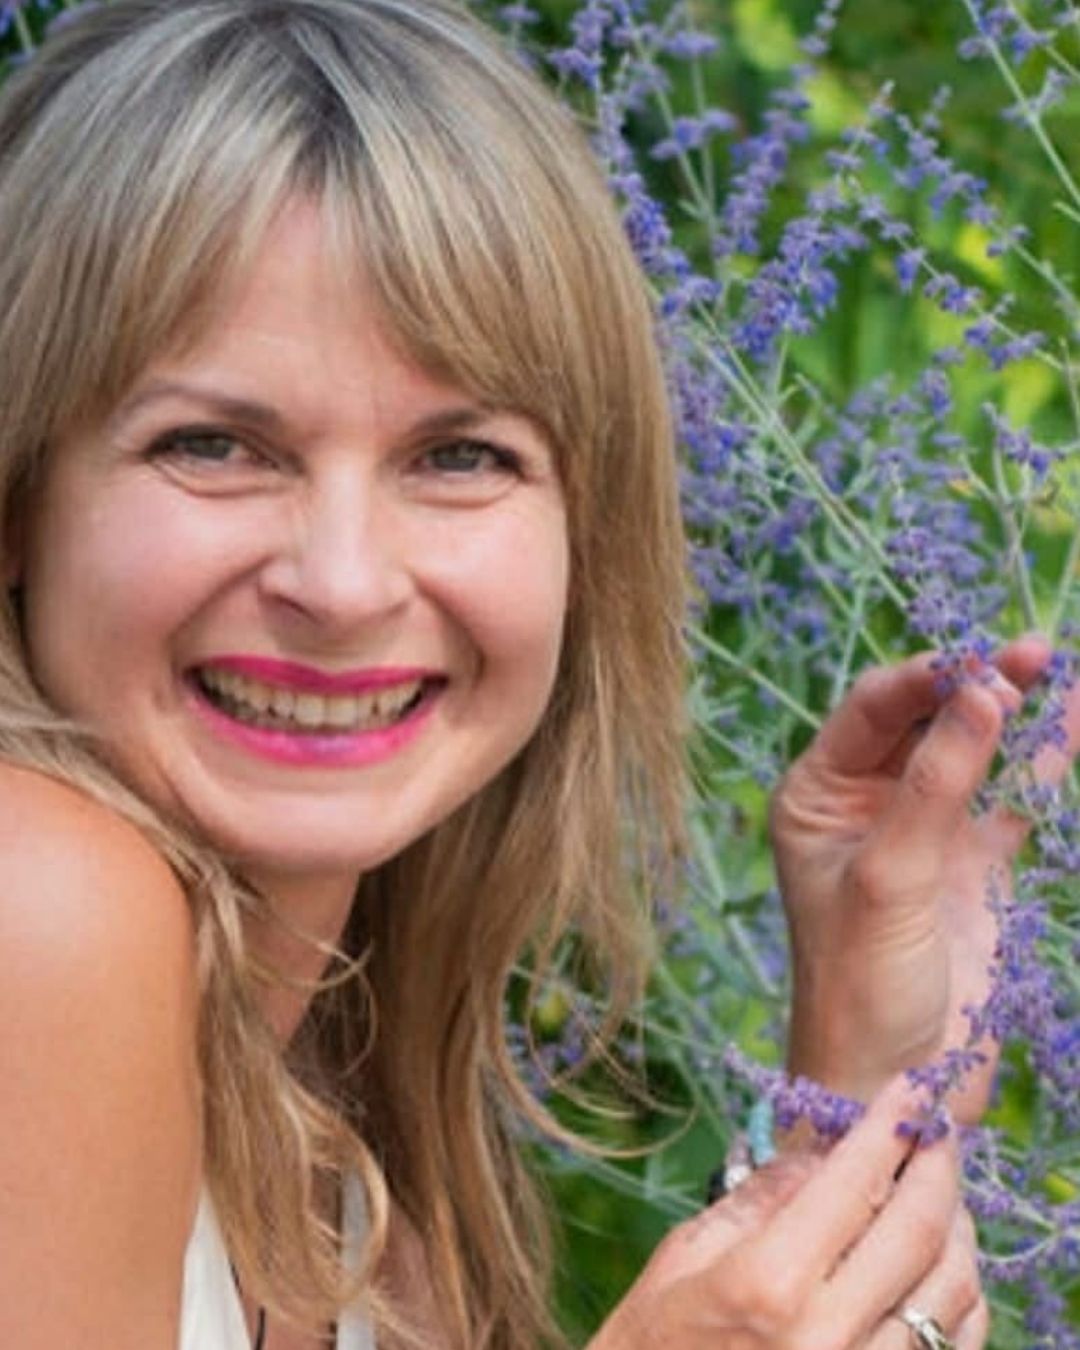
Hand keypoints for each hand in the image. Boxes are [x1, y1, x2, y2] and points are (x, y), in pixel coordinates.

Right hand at [588, 1079, 986, 1348]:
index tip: (912, 1085)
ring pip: (952, 1289)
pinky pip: (956, 1344)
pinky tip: (945, 1261)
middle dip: (937, 1165)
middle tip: (938, 1127)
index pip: (854, 1184)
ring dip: (958, 1226)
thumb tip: (822, 1150)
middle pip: (918, 1231)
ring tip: (941, 1189)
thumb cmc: (654, 1341)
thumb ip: (761, 1197)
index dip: (889, 1126)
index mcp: (769, 1284)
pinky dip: (963, 1294)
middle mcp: (828, 1336)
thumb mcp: (687, 1254)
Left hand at [771, 636, 1079, 1122]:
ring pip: (971, 751)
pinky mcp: (971, 865)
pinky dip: (1040, 761)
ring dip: (1011, 710)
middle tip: (1031, 651)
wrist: (895, 1087)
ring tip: (1055, 663)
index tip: (980, 662)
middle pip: (923, 721)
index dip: (925, 679)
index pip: (871, 711)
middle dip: (974, 684)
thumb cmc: (862, 985)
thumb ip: (936, 785)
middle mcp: (864, 804)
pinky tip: (1071, 718)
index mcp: (817, 797)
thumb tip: (982, 691)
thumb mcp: (891, 877)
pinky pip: (1009, 798)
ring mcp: (921, 831)